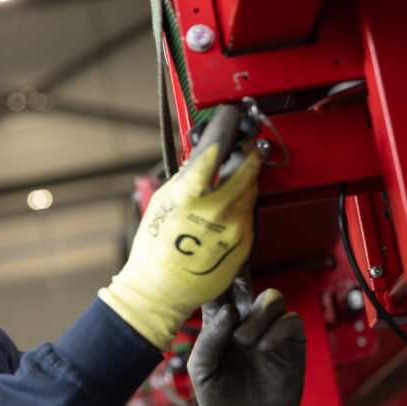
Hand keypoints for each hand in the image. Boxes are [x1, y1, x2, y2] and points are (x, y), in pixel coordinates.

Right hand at [99, 106, 260, 348]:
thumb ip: (187, 177)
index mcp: (191, 194)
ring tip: (226, 183)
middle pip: (247, 165)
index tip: (229, 114)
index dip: (226, 124)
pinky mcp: (245, 243)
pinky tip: (223, 214)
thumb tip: (204, 155)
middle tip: (241, 145)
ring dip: (243, 180)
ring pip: (251, 190)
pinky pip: (248, 215)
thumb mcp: (163, 202)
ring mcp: (235, 227)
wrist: (161, 290)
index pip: (216, 146)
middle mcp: (218, 208)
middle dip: (246, 150)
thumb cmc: (155, 248)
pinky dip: (239, 207)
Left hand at [187, 279, 305, 405]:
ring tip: (244, 340)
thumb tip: (228, 311)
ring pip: (272, 298)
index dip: (217, 276)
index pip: (218, 293)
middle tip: (237, 271)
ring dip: (258, 314)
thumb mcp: (202, 372)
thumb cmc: (219, 400)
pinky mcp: (291, 346)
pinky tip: (262, 348)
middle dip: (241, 276)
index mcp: (219, 327)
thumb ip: (209, 340)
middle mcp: (245, 324)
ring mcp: (269, 333)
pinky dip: (276, 330)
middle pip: (246, 287)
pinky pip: (291, 322)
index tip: (213, 259)